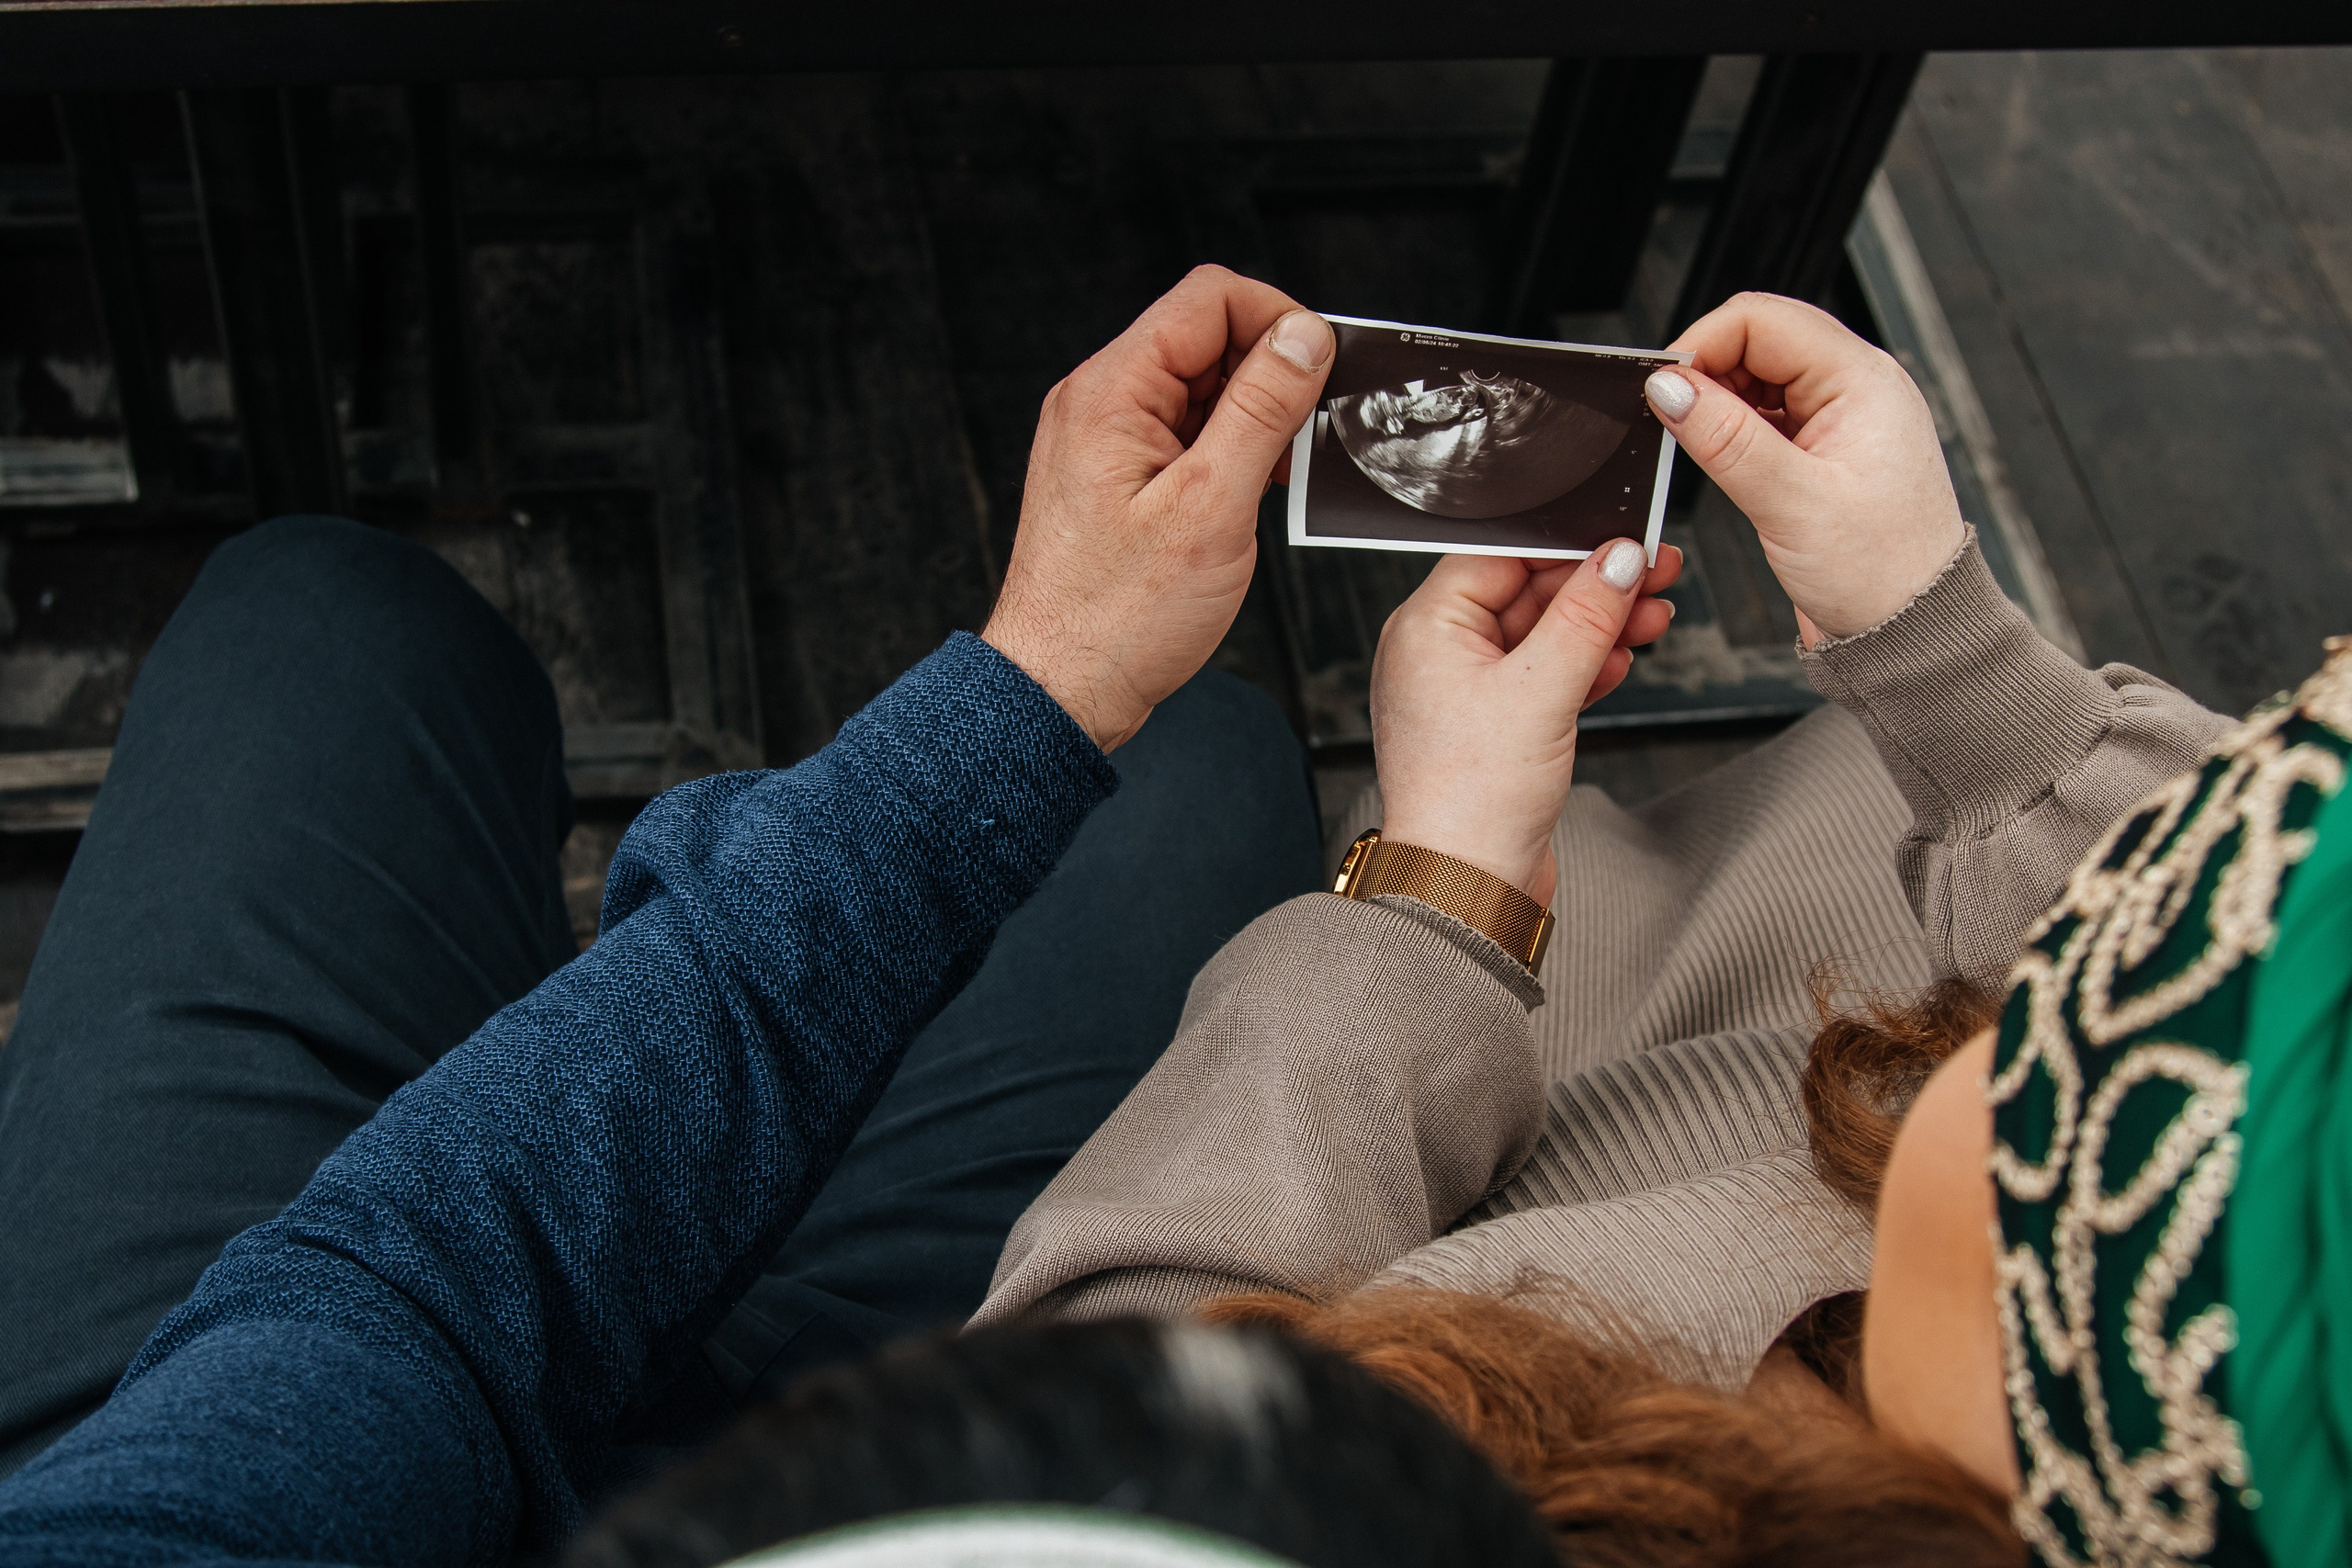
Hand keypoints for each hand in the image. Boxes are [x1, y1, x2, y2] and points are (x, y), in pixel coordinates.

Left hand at [983, 266, 1332, 749]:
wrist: (1061, 688)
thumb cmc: (1118, 619)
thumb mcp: (1212, 506)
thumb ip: (1261, 410)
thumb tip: (1304, 338)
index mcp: (1111, 392)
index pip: (1209, 298)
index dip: (1278, 319)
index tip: (1323, 370)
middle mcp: (1101, 401)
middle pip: (1207, 336)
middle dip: (1271, 373)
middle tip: (1306, 437)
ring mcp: (1107, 438)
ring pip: (1203, 387)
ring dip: (1255, 417)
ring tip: (1276, 479)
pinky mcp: (1119, 474)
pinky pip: (1188, 432)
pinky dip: (1231, 450)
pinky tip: (1253, 493)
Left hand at [1372, 540, 1681, 904]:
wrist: (1467, 884)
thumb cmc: (1471, 798)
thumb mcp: (1541, 691)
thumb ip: (1585, 617)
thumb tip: (1617, 560)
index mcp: (1426, 627)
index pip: (1501, 556)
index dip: (1567, 546)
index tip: (1622, 540)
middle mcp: (1439, 652)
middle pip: (1527, 592)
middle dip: (1594, 585)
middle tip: (1656, 572)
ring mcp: (1467, 690)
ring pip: (1542, 635)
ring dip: (1599, 625)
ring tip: (1653, 615)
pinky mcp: (1495, 725)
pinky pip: (1544, 676)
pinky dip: (1585, 667)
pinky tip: (1621, 660)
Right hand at [1645, 293, 1963, 644]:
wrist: (1914, 630)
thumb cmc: (1880, 573)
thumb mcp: (1791, 503)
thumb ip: (1725, 438)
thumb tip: (1669, 387)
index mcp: (1864, 381)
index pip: (1764, 320)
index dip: (1704, 344)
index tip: (1663, 389)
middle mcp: (1855, 388)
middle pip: (1759, 340)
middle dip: (1707, 373)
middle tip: (1672, 421)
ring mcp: (1839, 419)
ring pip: (1757, 378)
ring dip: (1719, 405)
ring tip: (1703, 452)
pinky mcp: (1822, 451)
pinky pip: (1765, 416)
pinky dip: (1732, 431)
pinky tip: (1722, 463)